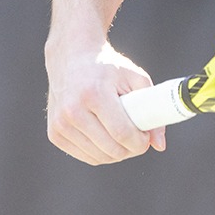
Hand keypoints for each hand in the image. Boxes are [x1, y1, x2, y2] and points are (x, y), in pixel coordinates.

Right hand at [45, 39, 166, 164]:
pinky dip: (100, 153)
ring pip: (99, 157)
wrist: (71, 56)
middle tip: (138, 139)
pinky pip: (85, 156)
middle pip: (111, 149)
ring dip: (116, 154)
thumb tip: (160, 145)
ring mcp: (60, 123)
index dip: (140, 142)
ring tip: (123, 138)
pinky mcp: (54, 133)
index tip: (146, 139)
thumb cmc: (107, 67)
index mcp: (94, 94)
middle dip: (131, 149)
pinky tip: (106, 139)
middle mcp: (73, 110)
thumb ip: (151, 108)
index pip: (122, 133)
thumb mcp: (134, 78)